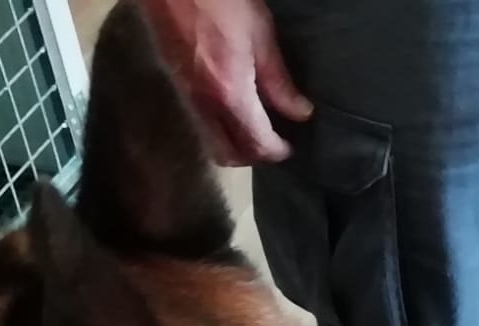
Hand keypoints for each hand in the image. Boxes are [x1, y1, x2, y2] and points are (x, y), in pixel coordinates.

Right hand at [139, 0, 312, 165]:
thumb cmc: (221, 1)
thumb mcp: (260, 34)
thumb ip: (278, 80)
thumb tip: (299, 112)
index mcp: (230, 94)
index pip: (256, 143)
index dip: (276, 151)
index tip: (291, 147)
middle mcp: (206, 106)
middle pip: (228, 154)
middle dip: (253, 157)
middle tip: (274, 143)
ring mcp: (188, 98)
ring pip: (211, 143)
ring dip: (235, 146)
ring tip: (257, 128)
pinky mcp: (178, 88)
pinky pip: (202, 124)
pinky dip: (221, 129)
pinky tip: (236, 109)